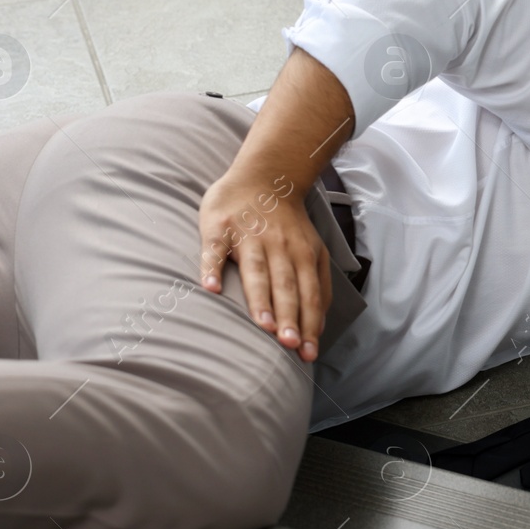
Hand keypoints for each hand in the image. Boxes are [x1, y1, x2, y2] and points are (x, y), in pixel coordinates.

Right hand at [198, 169, 331, 361]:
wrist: (264, 177)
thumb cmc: (287, 223)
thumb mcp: (313, 248)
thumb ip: (318, 283)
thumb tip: (319, 324)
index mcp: (303, 254)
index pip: (309, 294)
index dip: (309, 323)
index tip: (307, 352)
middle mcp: (279, 246)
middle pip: (285, 286)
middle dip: (289, 316)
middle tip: (289, 344)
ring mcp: (248, 236)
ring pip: (256, 271)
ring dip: (260, 298)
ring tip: (262, 325)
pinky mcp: (220, 228)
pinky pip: (215, 250)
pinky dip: (212, 266)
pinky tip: (210, 288)